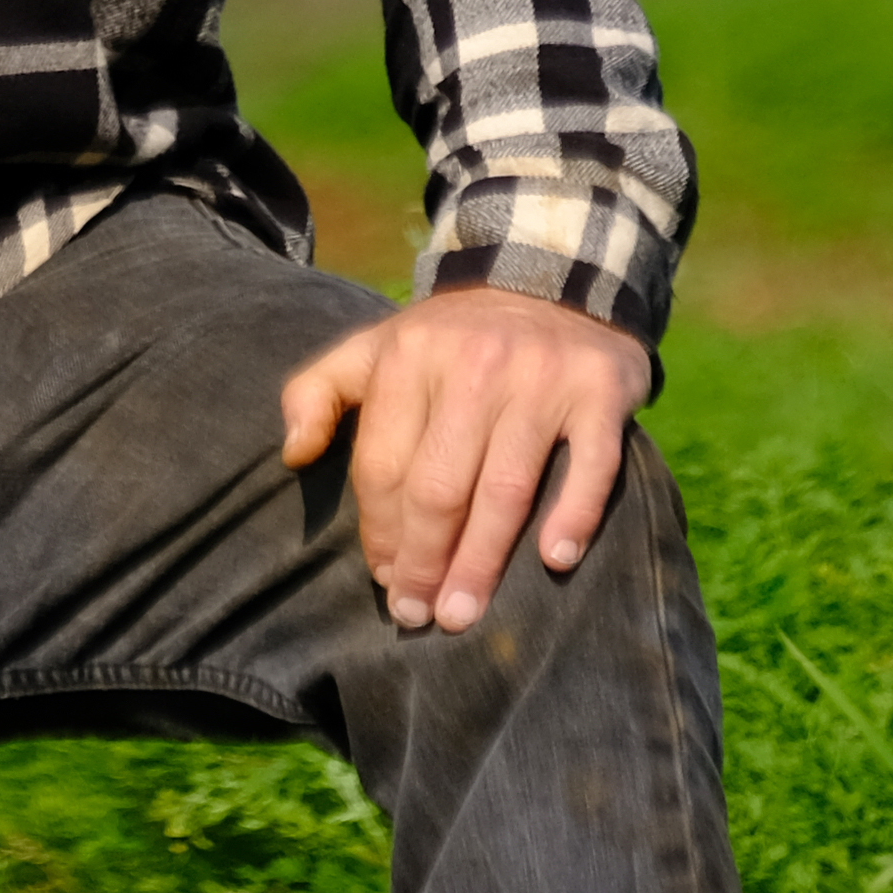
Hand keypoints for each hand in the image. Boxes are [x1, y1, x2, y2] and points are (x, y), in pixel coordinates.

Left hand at [277, 285, 655, 636]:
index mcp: (410, 355)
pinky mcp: (599, 391)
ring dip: (481, 562)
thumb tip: (293, 454)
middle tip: (418, 616)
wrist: (552, 277)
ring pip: (505, 489)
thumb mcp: (376, 345)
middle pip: (440, 487)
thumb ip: (318, 390)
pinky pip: (590, 465)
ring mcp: (541, 378)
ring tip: (461, 613)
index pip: (385, 465)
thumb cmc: (453, 337)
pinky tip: (554, 560)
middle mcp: (474, 365)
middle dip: (423, 562)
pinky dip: (573, 515)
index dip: (379, 532)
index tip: (384, 580)